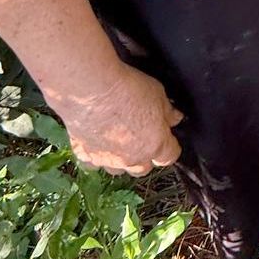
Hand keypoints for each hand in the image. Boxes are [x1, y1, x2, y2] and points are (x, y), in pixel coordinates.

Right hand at [49, 64, 184, 176]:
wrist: (90, 90)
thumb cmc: (125, 89)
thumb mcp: (158, 93)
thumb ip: (168, 111)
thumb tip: (174, 117)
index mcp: (155, 145)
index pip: (169, 156)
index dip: (170, 147)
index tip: (167, 138)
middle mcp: (132, 158)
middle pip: (143, 168)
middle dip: (145, 156)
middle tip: (142, 137)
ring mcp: (107, 160)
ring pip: (117, 169)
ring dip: (120, 158)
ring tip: (117, 138)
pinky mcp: (85, 155)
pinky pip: (92, 162)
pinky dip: (95, 154)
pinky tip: (95, 139)